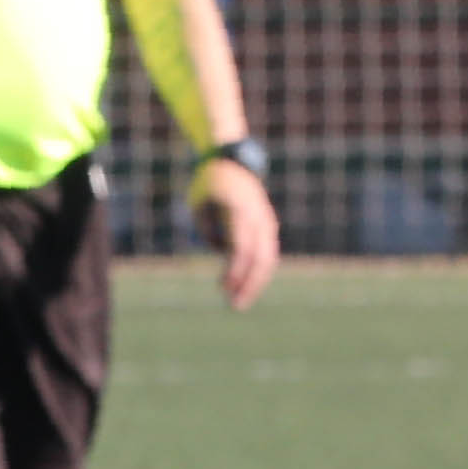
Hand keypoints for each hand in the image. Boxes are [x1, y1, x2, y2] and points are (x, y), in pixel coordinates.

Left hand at [192, 158, 279, 309]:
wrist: (230, 163)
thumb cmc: (208, 187)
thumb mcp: (200, 207)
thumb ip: (209, 229)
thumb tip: (222, 252)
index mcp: (240, 211)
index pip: (241, 247)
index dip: (234, 271)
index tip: (223, 288)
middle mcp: (257, 217)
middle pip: (259, 257)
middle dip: (249, 283)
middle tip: (235, 305)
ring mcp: (265, 221)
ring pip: (267, 257)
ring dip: (255, 282)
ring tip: (239, 301)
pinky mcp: (266, 226)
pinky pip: (266, 253)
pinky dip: (258, 271)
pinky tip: (246, 287)